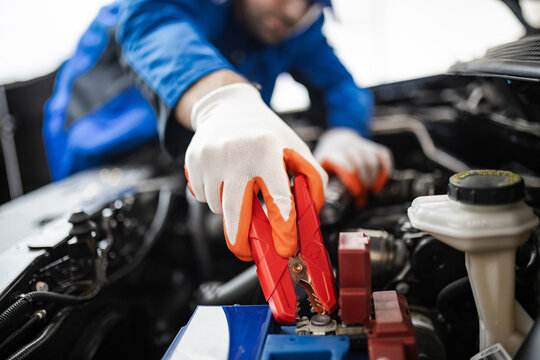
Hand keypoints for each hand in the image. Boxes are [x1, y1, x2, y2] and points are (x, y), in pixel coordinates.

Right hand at [184, 83, 327, 260]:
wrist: (227, 107)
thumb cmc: (265, 132)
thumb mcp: (295, 147)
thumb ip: (312, 177)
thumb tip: (312, 210)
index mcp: (266, 149)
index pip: (278, 198)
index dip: (283, 229)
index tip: (285, 247)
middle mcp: (235, 153)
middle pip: (236, 213)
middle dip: (241, 241)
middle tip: (247, 253)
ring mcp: (210, 157)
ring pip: (218, 207)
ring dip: (229, 209)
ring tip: (239, 188)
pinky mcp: (193, 161)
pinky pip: (201, 197)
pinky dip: (212, 197)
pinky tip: (222, 179)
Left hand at [313, 128, 392, 203]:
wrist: (336, 142)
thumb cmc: (328, 162)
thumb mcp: (320, 173)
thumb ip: (324, 188)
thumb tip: (330, 209)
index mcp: (331, 154)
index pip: (345, 166)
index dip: (353, 181)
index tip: (356, 193)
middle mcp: (346, 147)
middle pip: (360, 165)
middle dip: (363, 183)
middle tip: (362, 194)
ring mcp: (360, 145)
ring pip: (372, 161)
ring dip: (373, 179)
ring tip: (369, 190)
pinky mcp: (373, 146)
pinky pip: (383, 156)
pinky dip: (385, 171)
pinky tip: (379, 183)